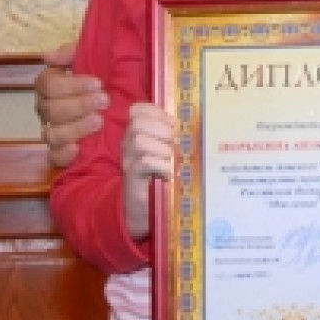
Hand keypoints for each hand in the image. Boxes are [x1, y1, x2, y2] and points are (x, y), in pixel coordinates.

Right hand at [33, 42, 106, 168]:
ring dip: (76, 128)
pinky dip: (64, 155)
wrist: (118, 100)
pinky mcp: (60, 152)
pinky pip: (54, 157)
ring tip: (99, 121)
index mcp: (49, 85)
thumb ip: (71, 53)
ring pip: (52, 134)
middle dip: (79, 105)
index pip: (48, 85)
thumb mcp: (91, 58)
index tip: (98, 83)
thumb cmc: (101, 78)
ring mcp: (52, 131)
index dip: (72, 85)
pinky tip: (77, 148)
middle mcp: (46, 109)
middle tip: (104, 101)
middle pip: (50, 110)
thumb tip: (48, 57)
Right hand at [121, 103, 174, 240]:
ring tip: (173, 159)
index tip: (171, 122)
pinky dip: (161, 165)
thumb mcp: (165, 154)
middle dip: (161, 129)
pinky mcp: (132, 178)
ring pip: (139, 140)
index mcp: (136, 133)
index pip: (137, 110)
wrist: (142, 209)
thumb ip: (171, 138)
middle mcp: (128, 144)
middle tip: (176, 143)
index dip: (155, 112)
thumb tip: (191, 127)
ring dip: (162, 148)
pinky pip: (144, 162)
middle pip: (138, 123)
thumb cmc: (159, 178)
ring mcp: (128, 160)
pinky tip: (170, 173)